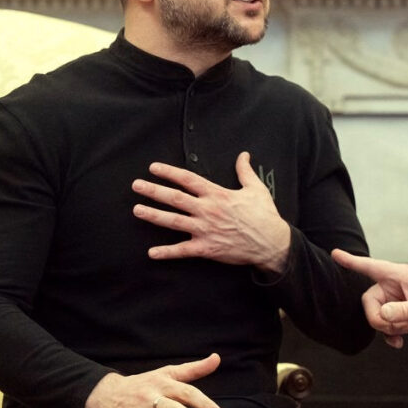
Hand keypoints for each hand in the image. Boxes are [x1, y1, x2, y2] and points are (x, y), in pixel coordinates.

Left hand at [132, 151, 289, 273]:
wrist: (271, 242)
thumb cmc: (264, 215)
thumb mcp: (256, 189)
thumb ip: (245, 171)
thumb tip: (243, 155)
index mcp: (217, 194)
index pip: (188, 179)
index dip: (169, 172)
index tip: (153, 168)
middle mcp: (207, 210)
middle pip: (174, 198)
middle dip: (153, 191)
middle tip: (136, 185)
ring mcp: (205, 230)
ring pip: (173, 221)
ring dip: (153, 215)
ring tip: (137, 210)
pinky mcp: (206, 248)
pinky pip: (182, 250)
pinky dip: (166, 252)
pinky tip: (151, 253)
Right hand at [331, 250, 407, 348]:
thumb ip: (403, 311)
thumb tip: (382, 314)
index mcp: (400, 276)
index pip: (371, 267)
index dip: (352, 261)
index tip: (335, 254)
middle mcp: (395, 286)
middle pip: (368, 300)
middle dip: (377, 318)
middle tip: (394, 327)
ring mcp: (397, 301)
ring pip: (375, 314)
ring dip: (385, 328)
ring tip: (404, 331)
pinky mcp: (400, 315)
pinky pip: (383, 324)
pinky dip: (389, 334)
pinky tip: (399, 341)